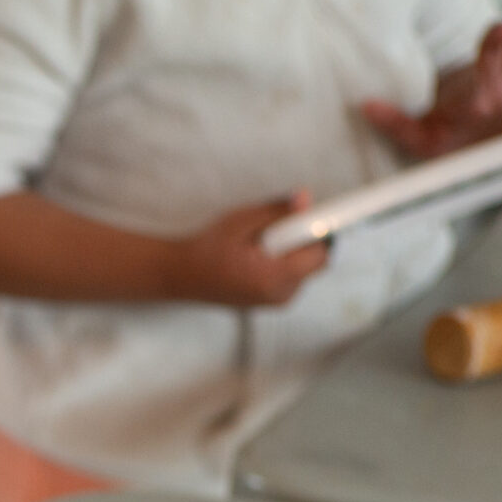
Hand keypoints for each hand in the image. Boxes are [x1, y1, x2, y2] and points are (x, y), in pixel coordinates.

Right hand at [160, 195, 329, 308]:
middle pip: (315, 263)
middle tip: (274, 232)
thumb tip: (305, 199)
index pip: (320, 254)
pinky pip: (291, 279)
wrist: (180, 276)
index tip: (306, 219)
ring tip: (260, 246)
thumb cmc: (206, 249)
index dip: (315, 233)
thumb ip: (276, 211)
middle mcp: (279, 295)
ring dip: (292, 253)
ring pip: (304, 271)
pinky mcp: (269, 302)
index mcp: (275, 277)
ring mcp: (275, 302)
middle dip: (303, 243)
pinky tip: (257, 257)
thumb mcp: (240, 222)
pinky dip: (283, 264)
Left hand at [364, 10, 501, 160]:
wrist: (465, 159)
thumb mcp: (417, 137)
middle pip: (500, 50)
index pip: (478, 66)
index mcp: (467, 88)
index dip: (487, 51)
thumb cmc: (440, 144)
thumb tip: (364, 107)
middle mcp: (491, 80)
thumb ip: (394, 121)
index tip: (496, 35)